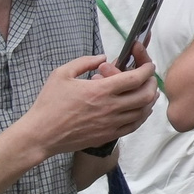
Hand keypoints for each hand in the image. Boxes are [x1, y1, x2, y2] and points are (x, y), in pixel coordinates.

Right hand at [24, 55, 155, 155]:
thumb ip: (85, 61)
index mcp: (100, 90)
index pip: (136, 78)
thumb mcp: (61, 74)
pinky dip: (142, 115)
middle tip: (149, 77)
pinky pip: (134, 125)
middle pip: (146, 95)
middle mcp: (110, 107)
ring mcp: (111, 123)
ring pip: (143, 111)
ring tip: (148, 91)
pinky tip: (140, 109)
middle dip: (152, 83)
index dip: (147, 69)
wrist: (40, 135)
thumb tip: (104, 57)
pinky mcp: (109, 135)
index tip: (148, 64)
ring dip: (149, 99)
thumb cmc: (48, 104)